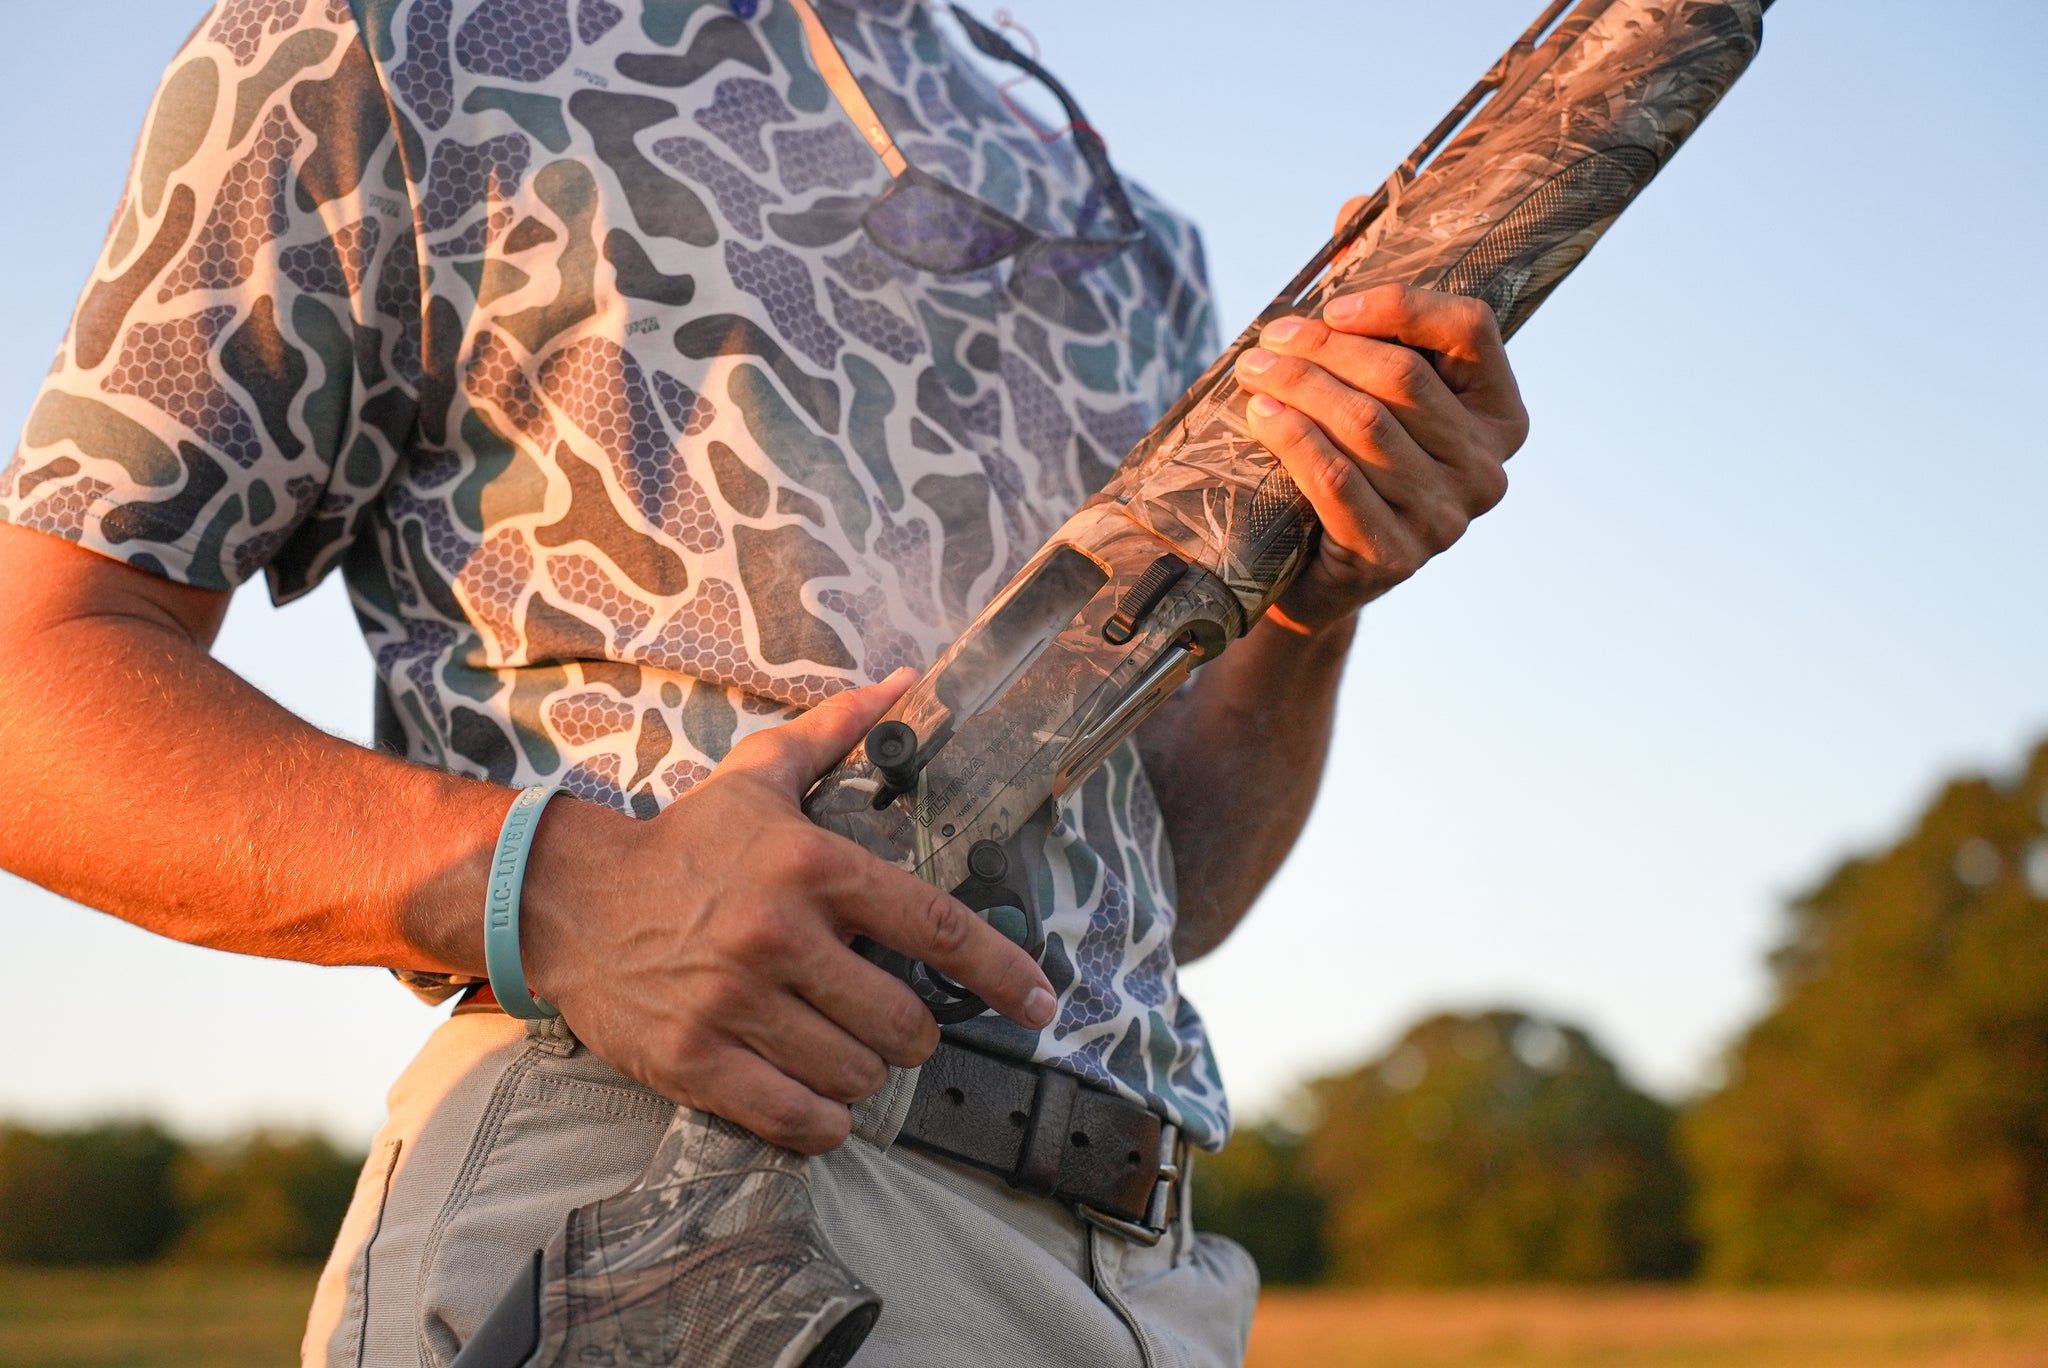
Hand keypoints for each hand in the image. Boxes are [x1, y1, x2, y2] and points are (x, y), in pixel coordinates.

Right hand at [520, 669, 1057, 1153]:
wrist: (567, 899)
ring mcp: (736, 1002)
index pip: (937, 926)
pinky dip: (823, 1122)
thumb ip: (838, 730)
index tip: (1040, 1002)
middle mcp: (780, 935)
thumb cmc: (681, 842)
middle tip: (895, 1022)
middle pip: (903, 1020)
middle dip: (916, 1031)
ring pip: (854, 1072)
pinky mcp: (695, 1059)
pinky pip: (795, 1117)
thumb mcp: (760, 774)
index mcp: (811, 865)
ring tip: (843, 1050)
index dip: (1004, 972)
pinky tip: (819, 1102)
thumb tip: (907, 683)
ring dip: (865, 1072)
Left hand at [1235, 261, 1529, 631]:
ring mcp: (1447, 519)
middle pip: (1403, 378)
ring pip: (1366, 427)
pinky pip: (1338, 483)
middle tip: (1267, 338)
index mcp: (1501, 412)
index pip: (1471, 329)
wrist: (1320, 572)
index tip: (1333, 302)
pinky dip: (1294, 441)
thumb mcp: (1365, 382)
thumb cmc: (1349, 459)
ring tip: (1251, 369)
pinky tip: (1260, 415)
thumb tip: (1353, 208)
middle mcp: (1488, 467)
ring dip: (1298, 388)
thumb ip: (1368, 300)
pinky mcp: (1395, 557)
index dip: (1401, 304)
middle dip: (1324, 349)